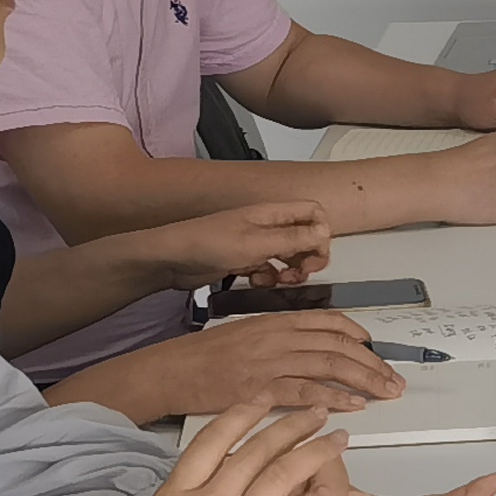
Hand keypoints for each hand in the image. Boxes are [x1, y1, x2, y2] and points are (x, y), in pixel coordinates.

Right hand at [84, 313, 403, 422]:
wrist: (168, 371)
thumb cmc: (202, 358)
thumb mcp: (245, 336)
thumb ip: (277, 339)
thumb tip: (309, 350)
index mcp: (274, 321)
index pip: (329, 322)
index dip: (359, 336)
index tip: (376, 349)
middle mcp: (277, 336)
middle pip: (338, 345)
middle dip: (373, 362)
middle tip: (395, 380)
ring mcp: (269, 361)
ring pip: (329, 365)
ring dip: (364, 379)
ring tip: (387, 393)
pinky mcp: (259, 387)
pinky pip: (305, 391)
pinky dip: (333, 398)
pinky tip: (353, 406)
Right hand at [96, 407, 347, 495]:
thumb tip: (181, 495)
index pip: (212, 441)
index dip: (243, 415)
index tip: (264, 400)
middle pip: (255, 452)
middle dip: (291, 426)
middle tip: (315, 414)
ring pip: (280, 478)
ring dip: (314, 454)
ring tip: (335, 441)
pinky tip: (329, 495)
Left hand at [134, 197, 337, 292]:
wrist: (171, 259)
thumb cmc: (206, 243)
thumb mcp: (257, 244)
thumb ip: (293, 239)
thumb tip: (324, 234)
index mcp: (272, 214)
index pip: (313, 213)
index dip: (321, 233)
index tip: (315, 254)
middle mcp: (267, 226)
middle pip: (304, 236)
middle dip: (308, 257)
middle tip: (301, 273)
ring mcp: (255, 243)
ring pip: (288, 256)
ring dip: (290, 271)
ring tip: (280, 281)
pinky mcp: (244, 260)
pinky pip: (269, 270)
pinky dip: (269, 278)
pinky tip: (256, 282)